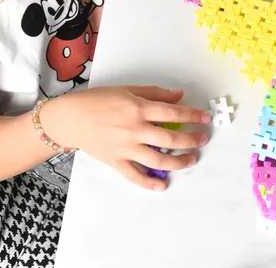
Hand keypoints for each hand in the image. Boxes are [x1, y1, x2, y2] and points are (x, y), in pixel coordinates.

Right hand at [40, 86, 209, 190]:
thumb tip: (179, 95)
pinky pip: (134, 176)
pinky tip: (162, 185)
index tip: (206, 119)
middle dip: (191, 140)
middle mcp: (134, 130)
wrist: (69, 118)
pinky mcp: (116, 161)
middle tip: (203, 139)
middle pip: (170, 138)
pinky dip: (149, 183)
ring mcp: (125, 148)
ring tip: (191, 159)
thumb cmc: (98, 100)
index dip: (192, 116)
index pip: (173, 113)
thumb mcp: (128, 90)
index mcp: (138, 109)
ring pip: (157, 160)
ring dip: (178, 162)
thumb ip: (155, 94)